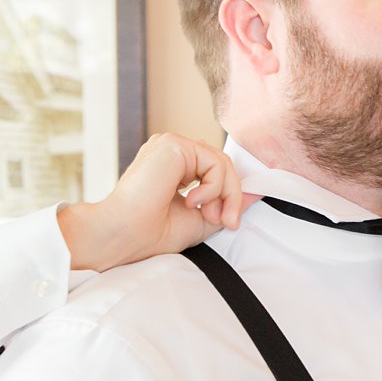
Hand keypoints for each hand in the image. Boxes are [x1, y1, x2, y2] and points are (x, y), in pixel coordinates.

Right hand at [56, 133, 251, 270]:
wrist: (124, 235)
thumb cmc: (151, 233)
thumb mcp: (200, 220)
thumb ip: (225, 204)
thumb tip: (257, 194)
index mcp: (174, 167)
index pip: (215, 171)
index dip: (229, 194)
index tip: (230, 221)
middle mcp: (172, 153)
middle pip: (222, 165)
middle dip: (230, 197)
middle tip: (224, 222)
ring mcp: (171, 145)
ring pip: (221, 162)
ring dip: (224, 194)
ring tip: (206, 214)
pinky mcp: (173, 145)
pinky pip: (214, 162)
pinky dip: (213, 187)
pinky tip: (191, 202)